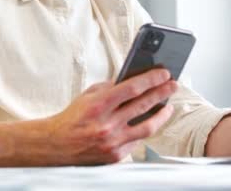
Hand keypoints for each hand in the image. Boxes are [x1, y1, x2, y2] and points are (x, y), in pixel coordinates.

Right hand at [47, 68, 177, 164]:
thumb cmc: (73, 117)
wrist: (57, 145)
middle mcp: (107, 124)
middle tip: (173, 85)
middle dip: (162, 93)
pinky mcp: (115, 156)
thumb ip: (111, 87)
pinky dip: (144, 130)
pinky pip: (137, 140)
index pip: (132, 88)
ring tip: (168, 106)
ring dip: (162, 115)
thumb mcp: (89, 95)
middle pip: (143, 105)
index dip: (151, 79)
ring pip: (147, 127)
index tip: (164, 74)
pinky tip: (150, 122)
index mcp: (99, 105)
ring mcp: (112, 142)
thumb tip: (135, 79)